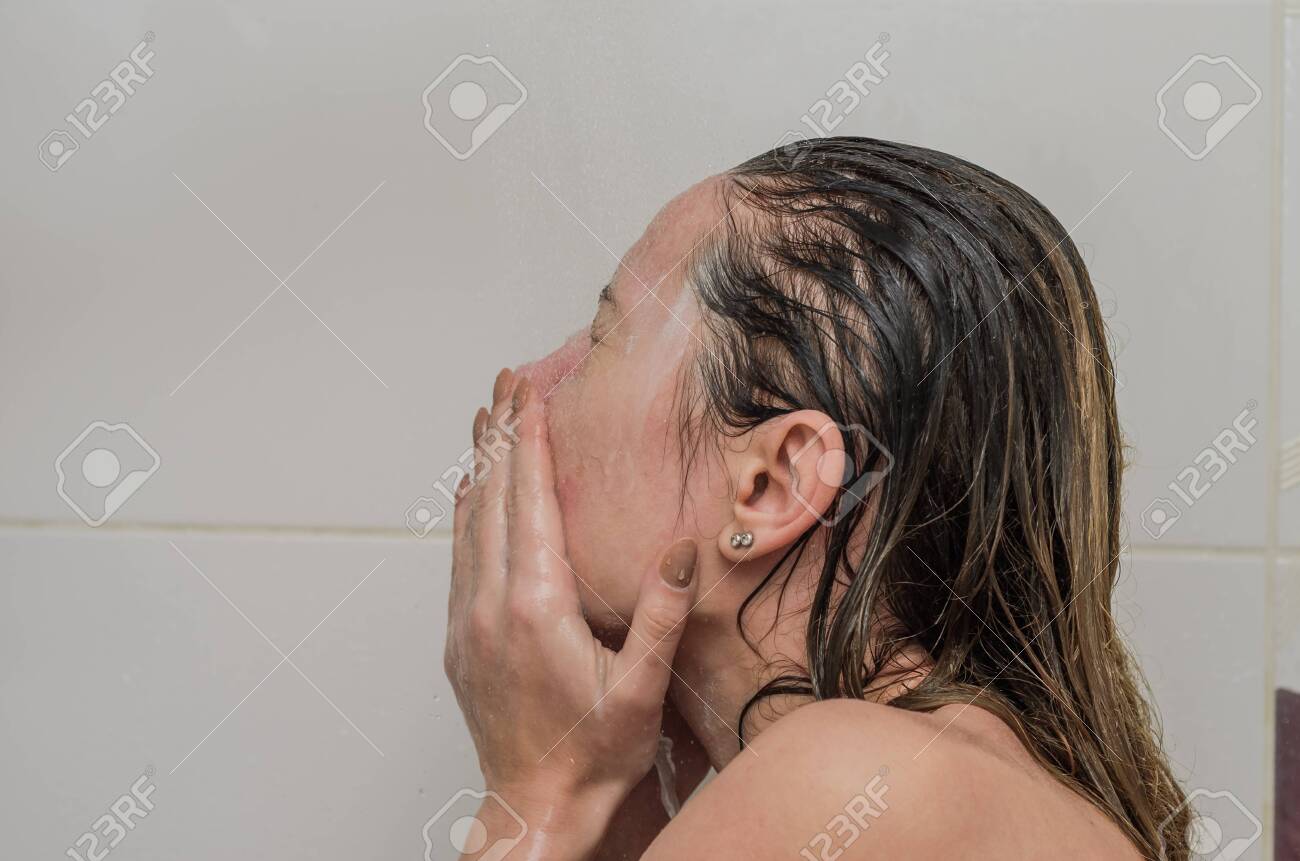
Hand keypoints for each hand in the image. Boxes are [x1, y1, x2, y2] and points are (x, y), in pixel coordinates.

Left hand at [445, 370, 700, 856]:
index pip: (531, 502)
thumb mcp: (642, 689)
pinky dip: (465, 513)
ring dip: (480, 465)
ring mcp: (468, 621)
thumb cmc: (594, 754)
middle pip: (494, 498)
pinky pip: (459, 557)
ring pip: (469, 522)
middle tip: (503, 382)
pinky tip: (470, 493)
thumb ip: (661, 616)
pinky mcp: (459, 640)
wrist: (536, 808)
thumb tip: (679, 548)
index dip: (531, 441)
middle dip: (502, 434)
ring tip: (484, 418)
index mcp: (536, 606)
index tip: (528, 392)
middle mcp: (491, 604)